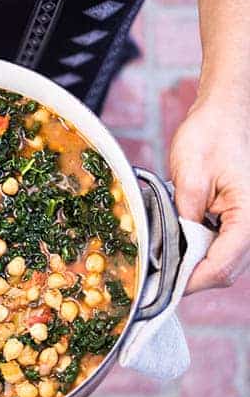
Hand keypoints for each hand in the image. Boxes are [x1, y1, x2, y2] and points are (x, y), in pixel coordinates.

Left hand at [169, 93, 249, 292]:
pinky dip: (199, 248)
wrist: (225, 111)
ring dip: (194, 262)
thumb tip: (171, 252)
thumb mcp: (190, 176)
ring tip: (164, 256)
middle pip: (225, 270)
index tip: (162, 284)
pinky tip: (176, 239)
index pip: (222, 266)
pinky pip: (221, 245)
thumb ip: (183, 218)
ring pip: (223, 261)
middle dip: (191, 275)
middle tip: (156, 274)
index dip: (191, 279)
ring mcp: (247, 223)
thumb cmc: (211, 135)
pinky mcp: (238, 219)